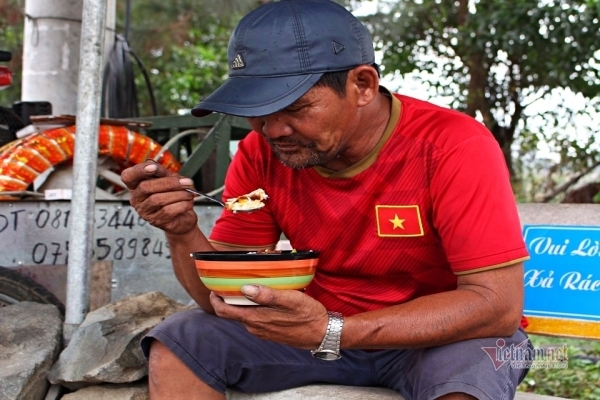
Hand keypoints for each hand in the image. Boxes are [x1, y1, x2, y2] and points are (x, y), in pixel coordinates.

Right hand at [121, 160, 197, 234]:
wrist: (183, 217)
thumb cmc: (174, 196)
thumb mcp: (169, 180)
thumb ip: (163, 173)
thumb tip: (157, 168)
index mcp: (137, 186)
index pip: (128, 177)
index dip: (138, 171)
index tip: (153, 167)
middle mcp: (137, 199)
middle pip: (146, 187)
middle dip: (169, 183)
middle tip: (186, 182)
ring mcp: (144, 212)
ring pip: (158, 199)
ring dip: (178, 194)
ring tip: (189, 193)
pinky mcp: (156, 221)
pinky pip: (168, 211)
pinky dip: (182, 205)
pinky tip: (188, 203)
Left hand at [211, 285, 328, 348]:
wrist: (324, 334)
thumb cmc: (309, 315)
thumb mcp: (290, 300)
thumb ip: (267, 295)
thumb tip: (245, 288)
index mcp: (256, 319)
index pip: (224, 312)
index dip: (215, 299)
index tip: (214, 286)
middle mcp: (255, 328)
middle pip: (233, 313)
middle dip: (228, 298)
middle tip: (231, 281)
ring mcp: (263, 332)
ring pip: (244, 315)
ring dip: (242, 302)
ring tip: (248, 286)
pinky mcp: (270, 332)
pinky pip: (255, 319)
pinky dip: (253, 308)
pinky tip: (263, 298)